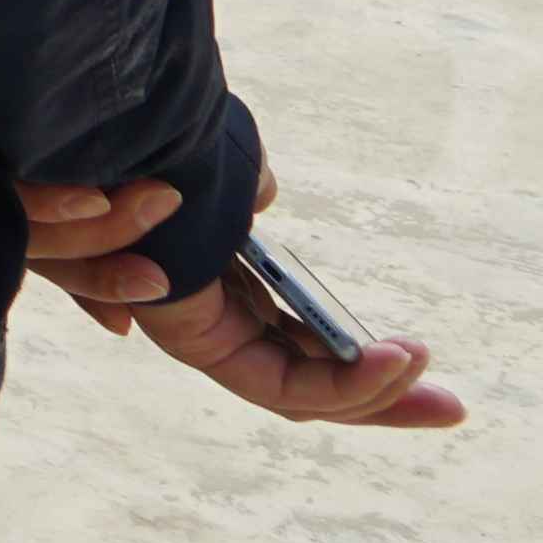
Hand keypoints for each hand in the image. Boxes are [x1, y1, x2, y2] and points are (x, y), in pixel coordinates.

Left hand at [15, 167, 465, 430]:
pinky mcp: (198, 340)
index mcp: (222, 289)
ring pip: (299, 395)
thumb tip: (262, 200)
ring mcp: (204, 338)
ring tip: (415, 365)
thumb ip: (239, 192)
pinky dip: (336, 380)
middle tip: (451, 408)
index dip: (359, 366)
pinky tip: (383, 358)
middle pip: (308, 387)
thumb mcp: (214, 171)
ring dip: (367, 389)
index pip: (300, 348)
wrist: (91, 134)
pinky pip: (277, 382)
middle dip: (381, 400)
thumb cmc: (144, 145)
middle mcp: (211, 323)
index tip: (425, 363)